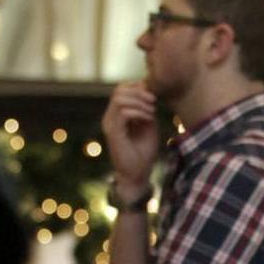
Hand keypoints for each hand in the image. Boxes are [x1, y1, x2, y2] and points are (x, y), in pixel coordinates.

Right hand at [103, 82, 163, 196]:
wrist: (137, 175)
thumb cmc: (143, 153)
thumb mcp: (148, 125)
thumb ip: (146, 109)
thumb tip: (148, 91)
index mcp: (116, 115)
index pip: (120, 89)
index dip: (137, 87)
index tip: (153, 96)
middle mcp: (109, 118)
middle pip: (118, 90)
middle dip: (139, 92)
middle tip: (154, 101)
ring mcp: (109, 125)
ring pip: (119, 98)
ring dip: (139, 102)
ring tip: (152, 111)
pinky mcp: (113, 133)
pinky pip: (123, 113)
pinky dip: (139, 112)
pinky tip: (149, 118)